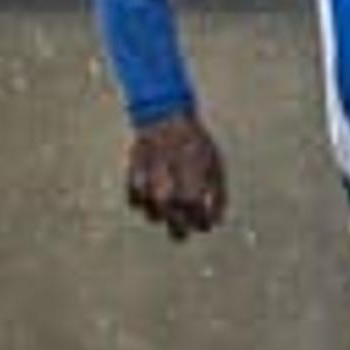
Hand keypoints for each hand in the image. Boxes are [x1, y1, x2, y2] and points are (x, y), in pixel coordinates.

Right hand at [124, 114, 228, 239]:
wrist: (164, 117)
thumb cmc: (194, 142)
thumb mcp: (216, 166)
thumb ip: (218, 196)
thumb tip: (216, 222)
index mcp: (191, 195)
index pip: (200, 224)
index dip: (204, 224)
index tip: (205, 220)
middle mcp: (167, 199)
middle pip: (176, 232)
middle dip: (184, 228)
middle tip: (186, 220)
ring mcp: (147, 192)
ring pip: (154, 217)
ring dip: (163, 212)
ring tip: (168, 196)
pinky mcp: (130, 181)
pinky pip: (135, 203)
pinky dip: (144, 199)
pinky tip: (152, 188)